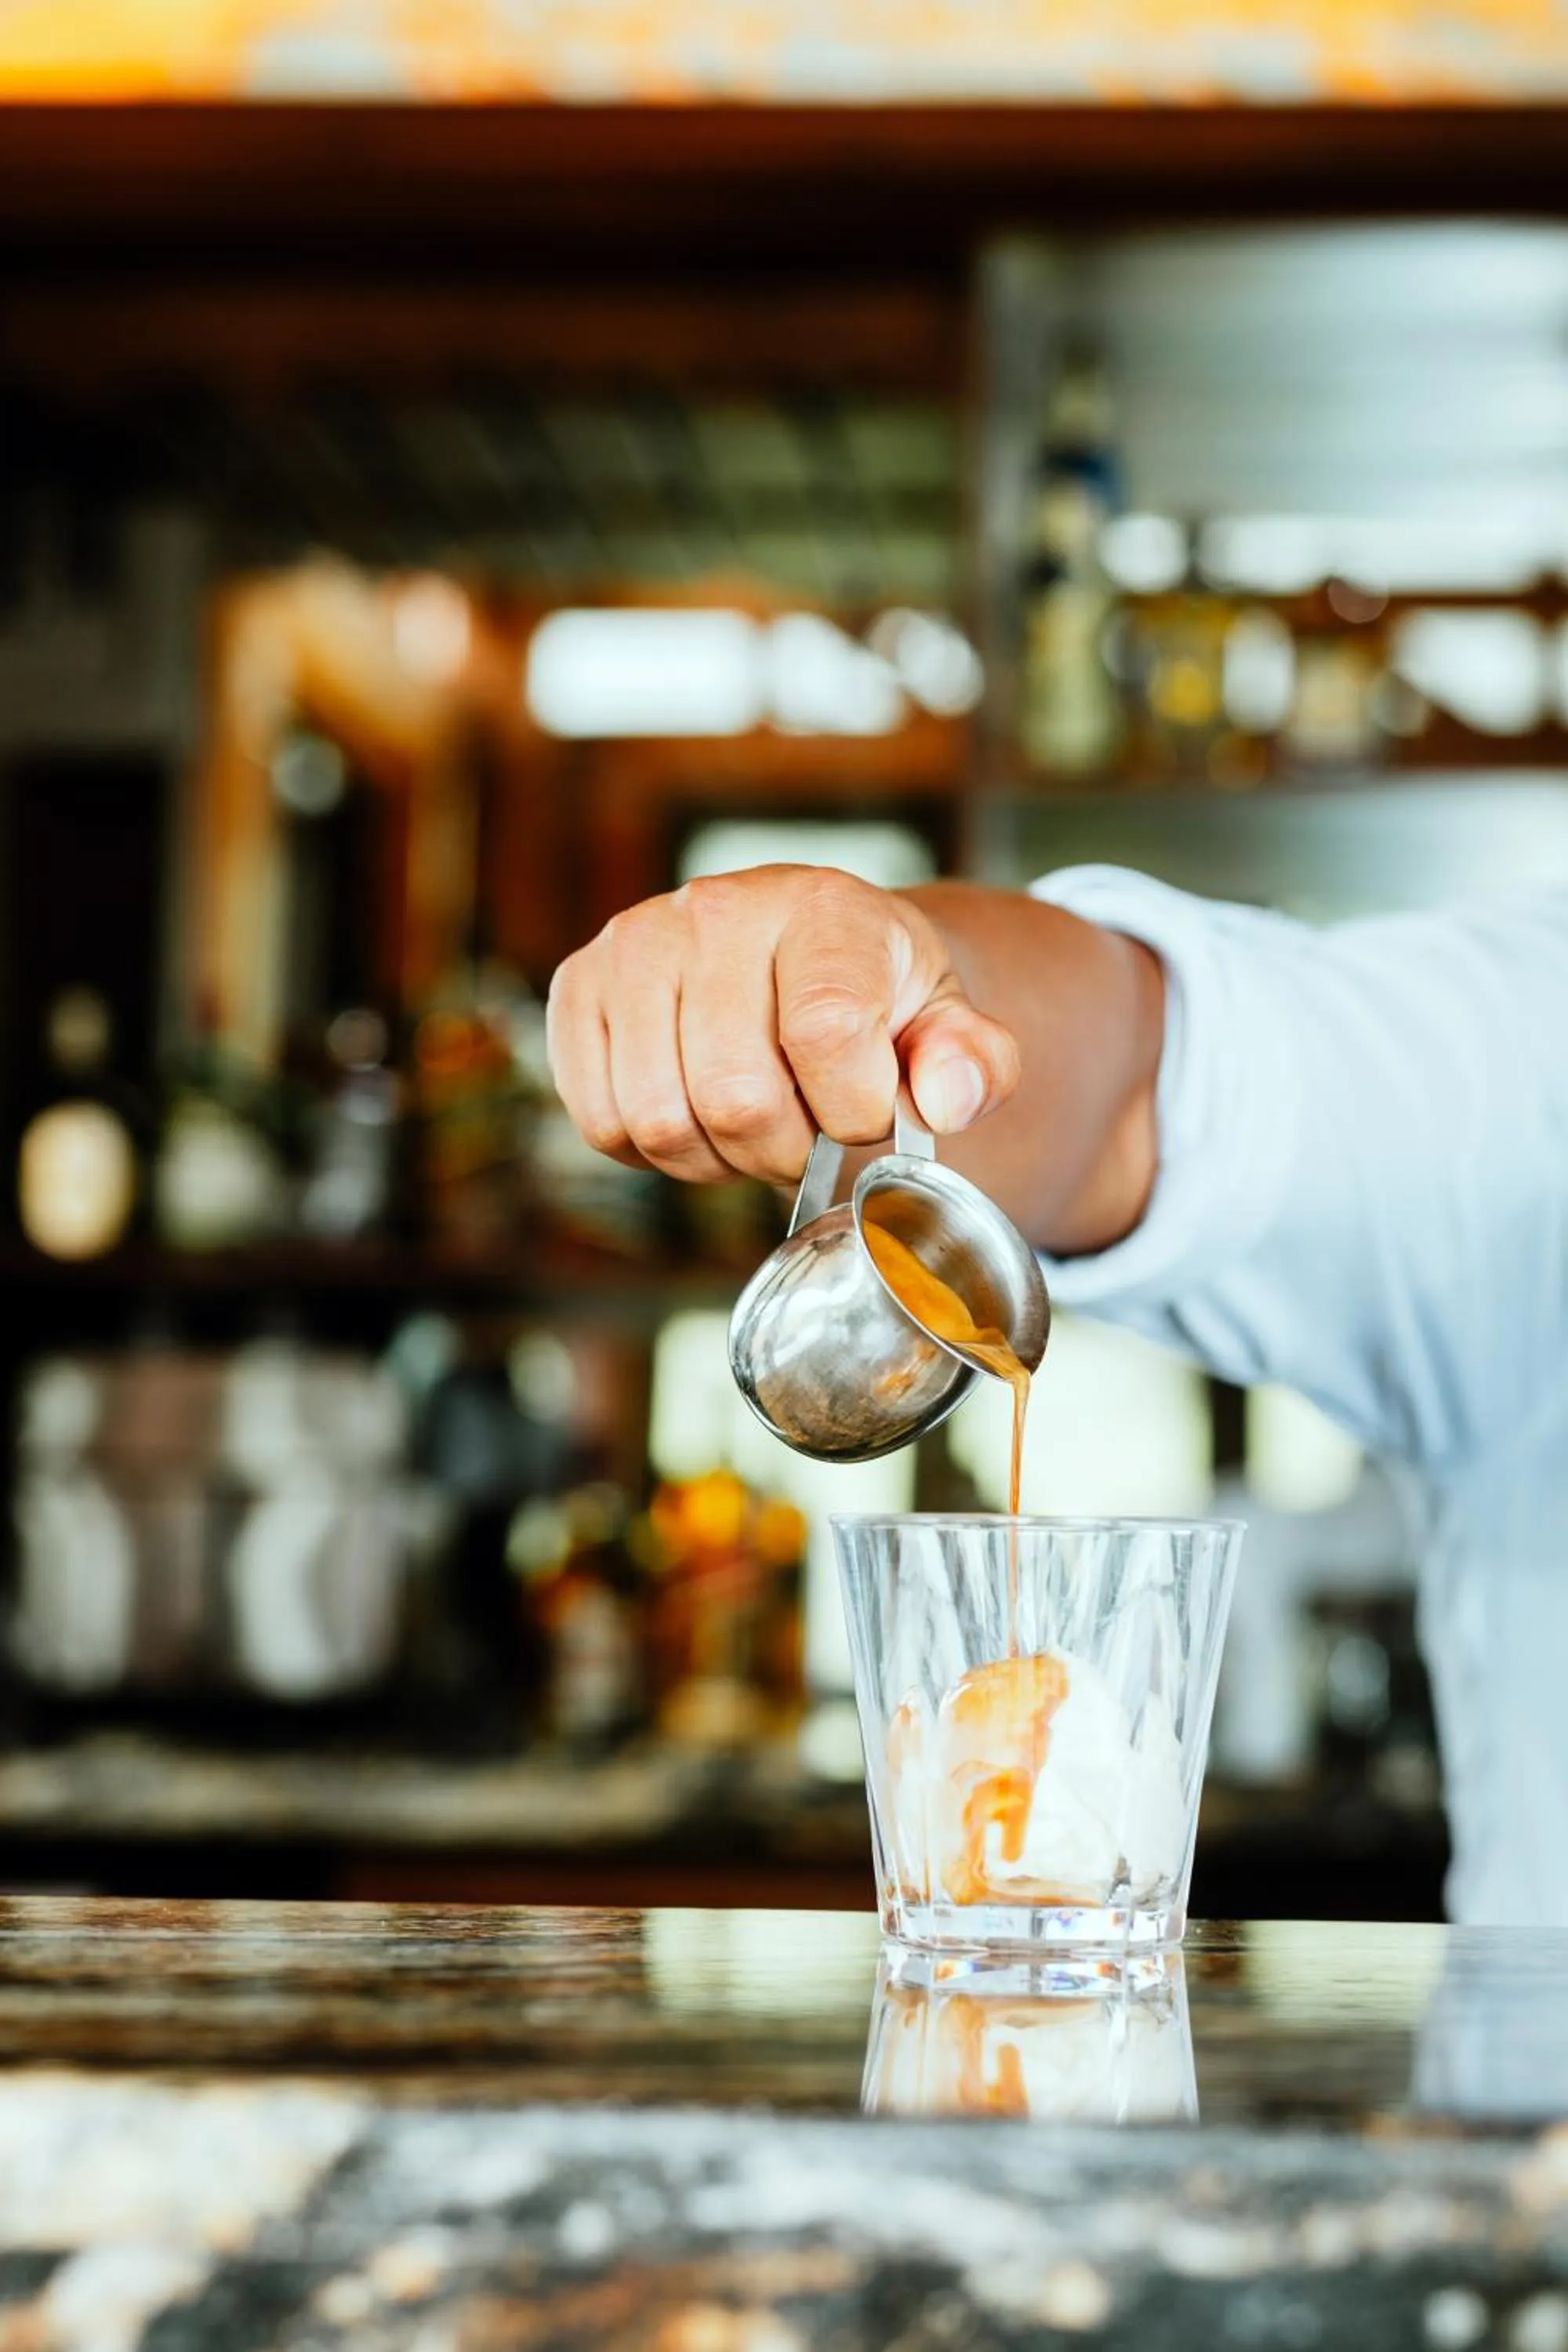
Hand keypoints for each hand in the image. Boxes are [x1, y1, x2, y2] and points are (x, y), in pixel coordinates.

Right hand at [546, 865, 1020, 1183]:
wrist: (802, 949)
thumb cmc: (875, 996)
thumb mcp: (945, 1022)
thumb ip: (972, 1063)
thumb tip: (947, 1096)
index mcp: (820, 909)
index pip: (826, 1033)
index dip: (852, 1109)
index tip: (866, 1110)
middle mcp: (715, 909)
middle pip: (735, 1098)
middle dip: (783, 1150)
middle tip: (806, 1135)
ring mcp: (634, 944)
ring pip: (660, 1121)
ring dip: (716, 1158)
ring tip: (752, 1123)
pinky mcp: (578, 986)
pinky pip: (601, 1122)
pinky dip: (654, 1150)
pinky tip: (695, 1113)